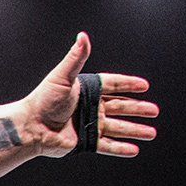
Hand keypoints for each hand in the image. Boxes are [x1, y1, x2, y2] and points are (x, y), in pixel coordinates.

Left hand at [14, 33, 157, 157]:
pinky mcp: (85, 142)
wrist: (31, 127)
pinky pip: (107, 145)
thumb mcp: (62, 77)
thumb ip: (76, 58)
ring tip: (152, 133)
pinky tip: (134, 149)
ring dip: (135, 130)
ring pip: (118, 127)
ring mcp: (88, 125)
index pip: (113, 85)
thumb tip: (82, 36)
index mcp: (86, 90)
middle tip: (154, 111)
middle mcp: (90, 107)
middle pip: (120, 107)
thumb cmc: (43, 100)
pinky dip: (121, 148)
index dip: (128, 85)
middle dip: (138, 109)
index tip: (144, 86)